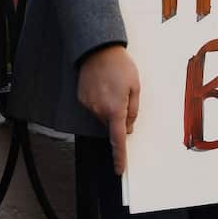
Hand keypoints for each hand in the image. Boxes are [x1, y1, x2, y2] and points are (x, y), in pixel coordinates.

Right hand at [77, 44, 139, 174]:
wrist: (97, 49)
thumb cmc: (120, 65)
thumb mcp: (135, 86)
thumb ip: (133, 110)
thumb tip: (129, 127)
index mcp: (115, 109)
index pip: (118, 140)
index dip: (119, 157)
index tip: (119, 169)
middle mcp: (99, 110)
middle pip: (112, 125)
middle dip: (119, 117)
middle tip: (125, 96)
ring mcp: (88, 105)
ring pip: (103, 116)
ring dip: (110, 108)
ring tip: (113, 86)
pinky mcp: (82, 98)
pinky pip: (94, 107)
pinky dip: (101, 101)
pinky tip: (104, 85)